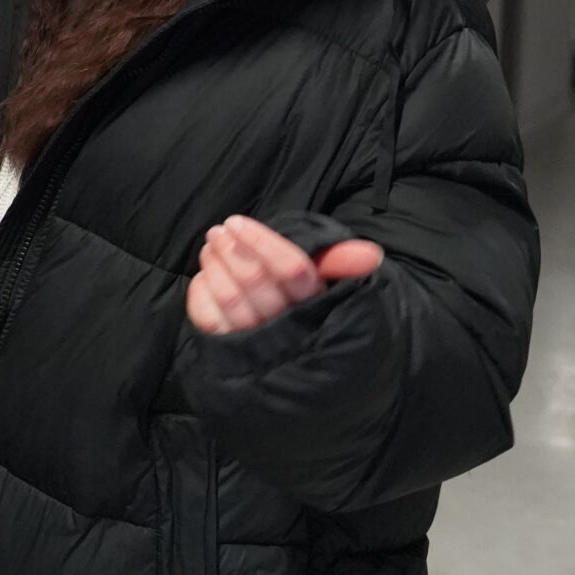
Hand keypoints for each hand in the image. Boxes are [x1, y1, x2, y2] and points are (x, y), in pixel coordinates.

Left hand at [186, 214, 384, 335]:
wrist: (297, 352)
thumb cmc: (308, 300)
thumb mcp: (327, 279)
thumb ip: (341, 262)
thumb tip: (372, 254)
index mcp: (316, 302)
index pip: (291, 269)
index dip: (261, 242)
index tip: (236, 222)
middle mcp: (288, 325)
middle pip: (255, 282)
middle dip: (232, 250)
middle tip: (218, 231)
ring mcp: (258, 342)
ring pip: (231, 300)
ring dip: (215, 267)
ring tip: (210, 246)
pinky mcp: (231, 352)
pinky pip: (209, 320)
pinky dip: (201, 293)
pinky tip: (204, 276)